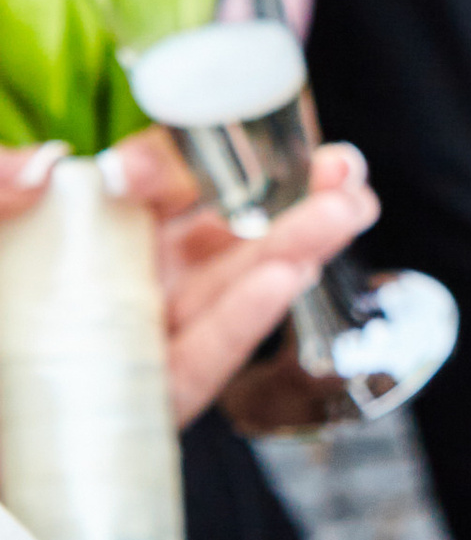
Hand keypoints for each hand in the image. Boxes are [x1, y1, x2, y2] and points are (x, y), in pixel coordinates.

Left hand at [0, 134, 379, 425]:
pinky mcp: (140, 407)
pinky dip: (244, 322)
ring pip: (225, 291)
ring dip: (293, 248)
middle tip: (346, 166)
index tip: (227, 132)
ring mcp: (133, 343)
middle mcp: (118, 280)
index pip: (156, 179)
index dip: (201, 153)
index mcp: (81, 228)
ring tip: (349, 208)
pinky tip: (288, 275)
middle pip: (216, 231)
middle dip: (290, 195)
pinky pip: (199, 361)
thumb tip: (54, 162)